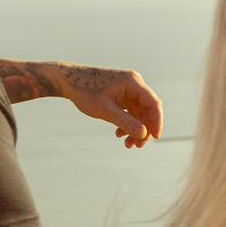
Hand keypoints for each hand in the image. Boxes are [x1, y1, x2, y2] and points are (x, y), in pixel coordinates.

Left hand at [0, 59, 164, 147]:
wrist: (68, 81)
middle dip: (143, 129)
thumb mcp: (105, 110)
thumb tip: (144, 134)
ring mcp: (129, 90)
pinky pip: (131, 111)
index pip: (153, 103)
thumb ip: (126, 122)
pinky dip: (127, 123)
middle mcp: (134, 84)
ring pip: (140, 112)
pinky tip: (118, 133)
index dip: (157, 121)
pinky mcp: (123, 95)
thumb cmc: (85, 92)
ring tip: (127, 144)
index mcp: (133, 83)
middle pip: (148, 110)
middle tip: (137, 146)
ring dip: (135, 128)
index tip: (155, 137)